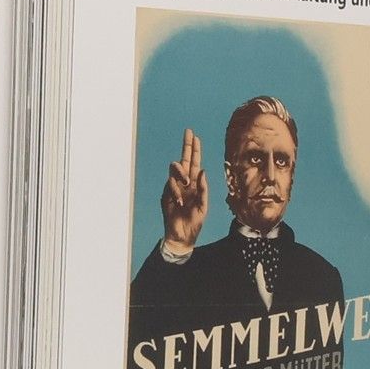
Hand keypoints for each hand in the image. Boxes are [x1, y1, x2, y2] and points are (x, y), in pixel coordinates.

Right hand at [161, 127, 207, 250]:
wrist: (182, 236)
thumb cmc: (194, 222)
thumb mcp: (203, 206)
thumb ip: (203, 189)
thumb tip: (202, 171)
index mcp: (195, 185)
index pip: (194, 163)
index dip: (194, 150)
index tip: (195, 136)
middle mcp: (185, 183)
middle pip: (184, 160)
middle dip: (187, 146)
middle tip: (189, 133)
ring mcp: (174, 187)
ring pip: (175, 170)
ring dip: (181, 173)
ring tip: (186, 183)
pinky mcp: (166, 194)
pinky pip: (170, 185)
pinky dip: (176, 192)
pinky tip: (180, 202)